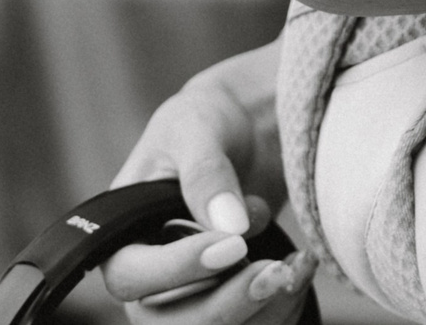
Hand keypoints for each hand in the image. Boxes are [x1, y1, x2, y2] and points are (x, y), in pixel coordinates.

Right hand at [102, 46, 314, 322]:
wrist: (250, 125)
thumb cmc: (207, 120)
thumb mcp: (196, 128)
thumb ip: (206, 172)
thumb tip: (228, 227)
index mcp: (123, 235)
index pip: (132, 276)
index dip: (179, 269)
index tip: (233, 244)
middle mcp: (151, 276)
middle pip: (170, 322)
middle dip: (225, 304)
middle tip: (274, 272)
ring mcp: (191, 292)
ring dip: (259, 309)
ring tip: (296, 268)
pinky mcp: (232, 294)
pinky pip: (252, 321)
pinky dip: (280, 307)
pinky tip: (301, 270)